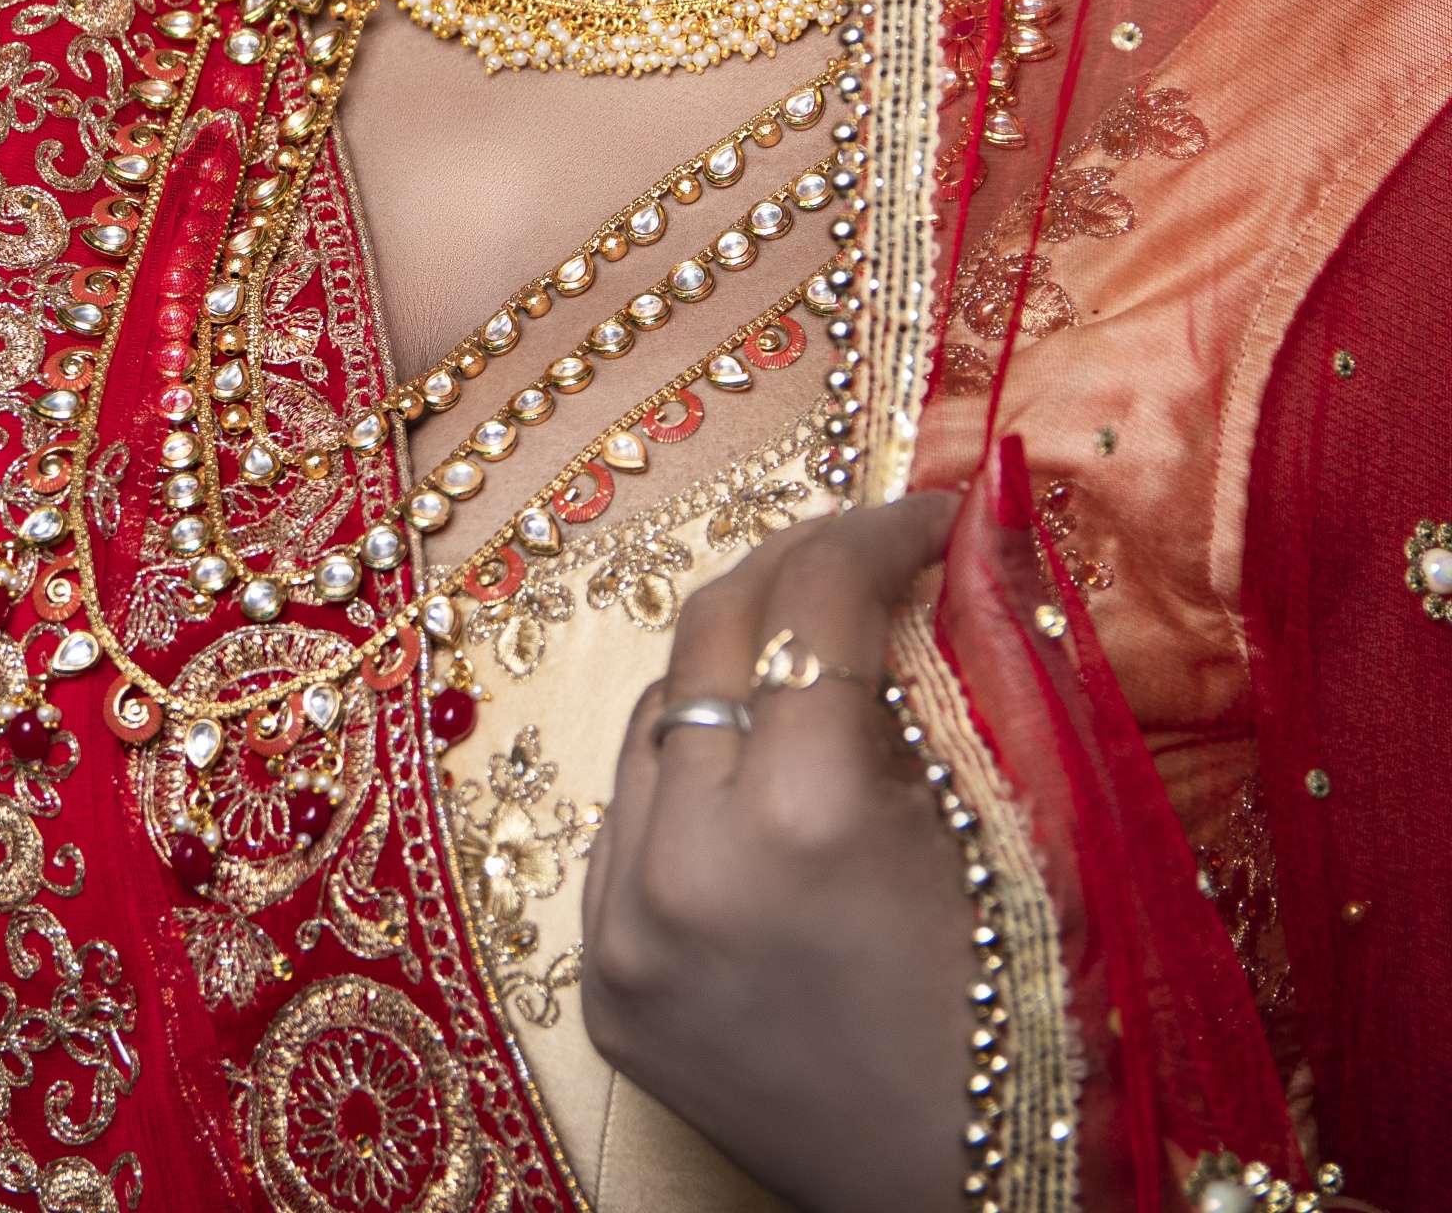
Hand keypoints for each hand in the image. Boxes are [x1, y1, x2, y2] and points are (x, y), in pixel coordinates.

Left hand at [581, 489, 969, 1212]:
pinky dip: (691, 780)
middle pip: (715, 629)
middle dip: (801, 572)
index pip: (815, 595)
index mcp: (807, 814)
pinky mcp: (606, 982)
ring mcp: (628, 927)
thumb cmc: (1047, 1018)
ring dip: (736, 671)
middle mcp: (690, 862)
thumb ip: (988, 655)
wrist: (995, 1203)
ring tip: (819, 668)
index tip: (932, 519)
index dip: (879, 530)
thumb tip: (980, 510)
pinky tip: (763, 780)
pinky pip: (629, 822)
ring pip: (656, 715)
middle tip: (871, 560)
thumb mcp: (1031, 823)